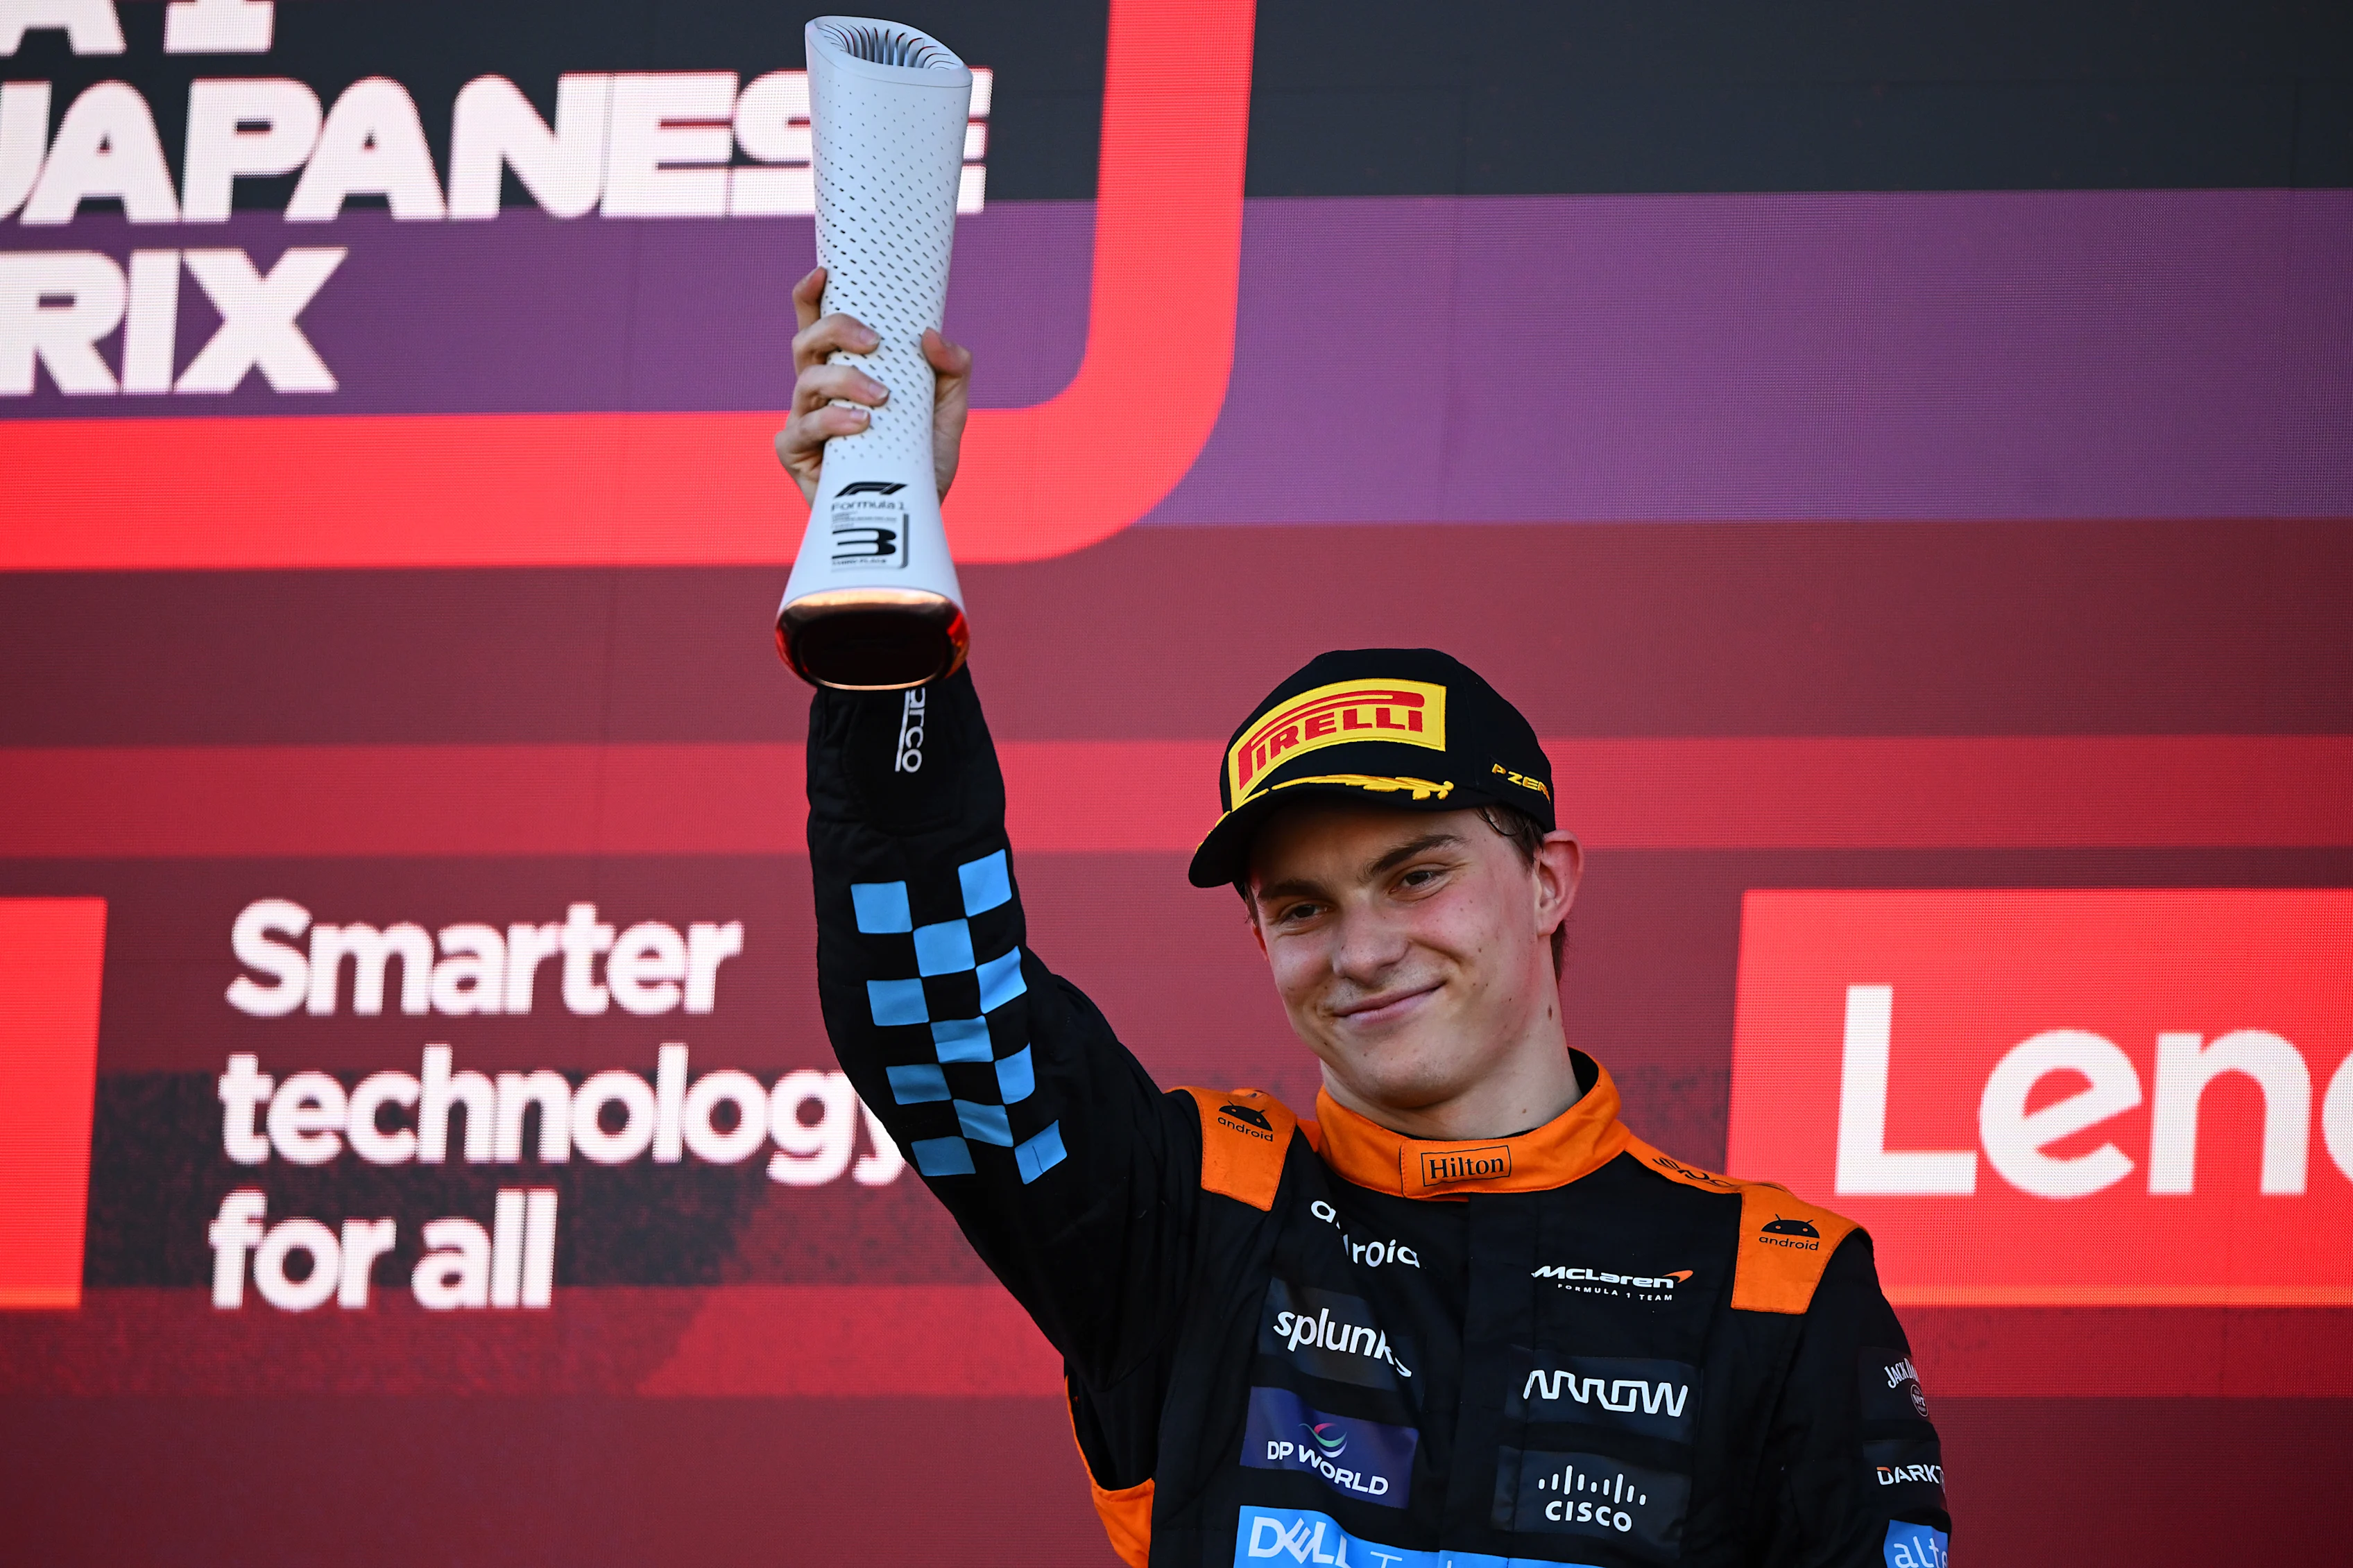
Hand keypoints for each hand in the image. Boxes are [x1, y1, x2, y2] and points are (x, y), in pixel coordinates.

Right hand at [773, 266, 973, 505]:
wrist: (915, 514)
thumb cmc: (922, 460)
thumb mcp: (949, 411)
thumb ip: (953, 370)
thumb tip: (930, 335)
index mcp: (843, 371)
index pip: (817, 324)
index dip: (811, 295)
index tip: (826, 272)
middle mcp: (818, 392)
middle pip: (806, 342)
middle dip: (836, 329)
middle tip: (875, 343)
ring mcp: (803, 421)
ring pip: (806, 381)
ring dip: (845, 381)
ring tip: (882, 399)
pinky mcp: (796, 455)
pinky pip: (803, 429)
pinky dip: (832, 422)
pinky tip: (861, 425)